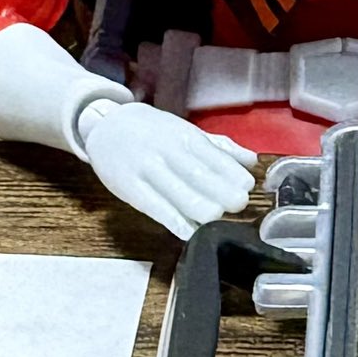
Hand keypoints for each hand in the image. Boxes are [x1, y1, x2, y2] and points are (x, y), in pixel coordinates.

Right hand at [77, 101, 258, 238]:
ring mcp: (148, 169)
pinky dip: (173, 221)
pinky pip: (154, 207)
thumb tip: (251, 161)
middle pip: (198, 174)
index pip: (213, 156)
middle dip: (221, 191)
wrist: (106, 124)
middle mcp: (168, 152)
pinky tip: (188, 232)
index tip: (247, 186)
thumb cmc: (152, 131)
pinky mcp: (130, 188)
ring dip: (200, 208)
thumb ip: (220, 147)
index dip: (232, 173)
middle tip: (238, 204)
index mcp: (185, 137)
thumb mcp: (186, 131)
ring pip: (178, 192)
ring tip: (216, 218)